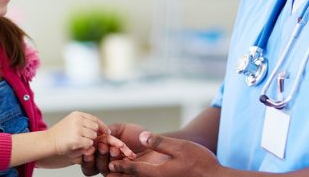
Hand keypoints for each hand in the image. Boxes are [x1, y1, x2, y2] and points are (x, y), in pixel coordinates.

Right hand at [47, 111, 109, 155]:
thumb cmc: (60, 134)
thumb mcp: (71, 122)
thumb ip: (84, 123)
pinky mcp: (77, 139)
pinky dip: (86, 146)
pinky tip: (78, 145)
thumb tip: (101, 128)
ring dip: (89, 141)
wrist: (48, 141)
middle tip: (88, 139)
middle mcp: (78, 120)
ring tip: (80, 142)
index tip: (107, 132)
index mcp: (77, 114)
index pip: (95, 119)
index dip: (102, 126)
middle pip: (96, 127)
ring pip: (93, 136)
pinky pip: (89, 143)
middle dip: (94, 134)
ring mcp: (77, 129)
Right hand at [82, 123, 160, 175]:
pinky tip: (122, 160)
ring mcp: (117, 171)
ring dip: (106, 159)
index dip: (87, 153)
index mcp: (103, 152)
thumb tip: (96, 133)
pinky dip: (118, 168)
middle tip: (103, 146)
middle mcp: (108, 163)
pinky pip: (118, 176)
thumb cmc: (140, 136)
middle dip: (97, 155)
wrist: (157, 143)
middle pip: (93, 166)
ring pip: (104, 171)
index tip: (90, 146)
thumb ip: (108, 130)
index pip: (89, 157)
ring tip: (114, 149)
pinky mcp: (128, 176)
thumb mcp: (122, 129)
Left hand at [106, 131, 221, 176]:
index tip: (110, 163)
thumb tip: (142, 136)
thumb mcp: (180, 147)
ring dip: (130, 175)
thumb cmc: (200, 162)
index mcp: (157, 173)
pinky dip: (140, 175)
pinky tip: (139, 169)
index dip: (120, 165)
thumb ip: (160, 142)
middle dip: (121, 173)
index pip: (133, 170)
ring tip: (118, 169)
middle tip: (108, 167)